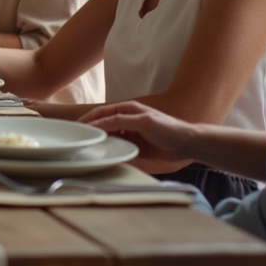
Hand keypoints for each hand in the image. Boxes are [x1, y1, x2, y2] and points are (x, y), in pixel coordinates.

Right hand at [78, 101, 195, 173]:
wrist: (188, 145)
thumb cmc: (168, 128)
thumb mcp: (142, 121)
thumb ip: (120, 121)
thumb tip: (99, 124)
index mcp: (127, 110)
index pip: (102, 113)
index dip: (89, 119)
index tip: (77, 128)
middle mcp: (127, 121)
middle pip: (103, 125)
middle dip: (91, 130)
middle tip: (78, 139)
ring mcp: (131, 135)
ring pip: (110, 137)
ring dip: (101, 142)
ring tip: (89, 149)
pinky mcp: (136, 148)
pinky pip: (119, 148)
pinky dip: (112, 151)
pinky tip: (106, 155)